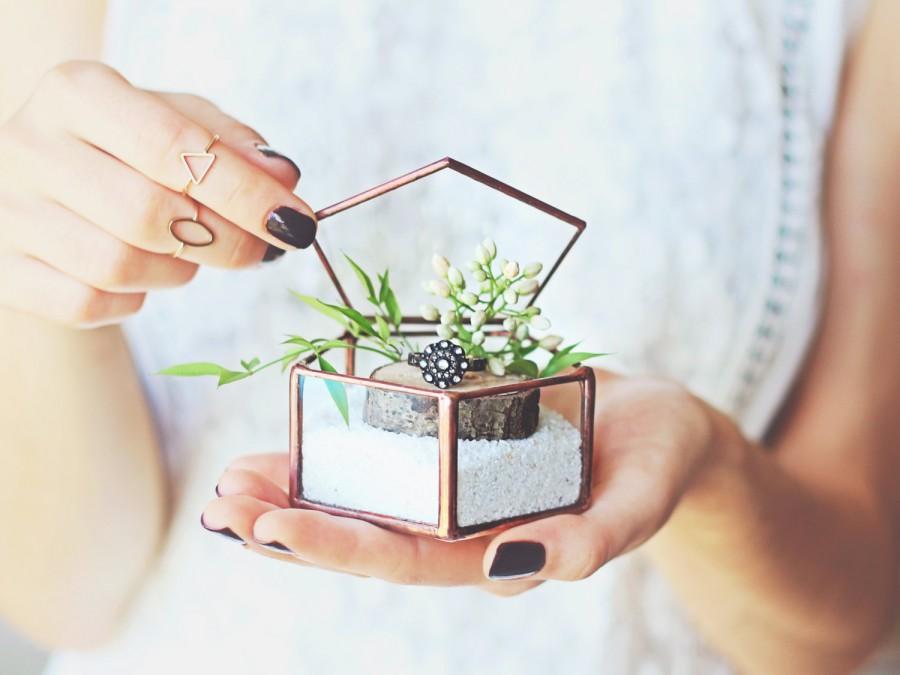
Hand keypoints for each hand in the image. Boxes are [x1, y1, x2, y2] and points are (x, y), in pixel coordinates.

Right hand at [0, 60, 314, 327]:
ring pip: (120, 265)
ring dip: (179, 270)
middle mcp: (33, 145)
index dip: (246, 194)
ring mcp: (11, 211)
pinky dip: (133, 300)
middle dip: (226, 242)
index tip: (298, 223)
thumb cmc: (124, 154)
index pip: (174, 148)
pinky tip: (142, 275)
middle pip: (149, 214)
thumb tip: (282, 177)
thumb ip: (231, 144)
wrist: (46, 194)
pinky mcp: (6, 270)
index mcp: (80, 93)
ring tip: (190, 251)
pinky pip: (90, 303)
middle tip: (261, 249)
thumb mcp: (178, 124)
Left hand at [202, 370, 726, 594]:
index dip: (336, 546)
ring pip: (364, 488)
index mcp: (495, 549)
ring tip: (236, 475)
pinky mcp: (452, 431)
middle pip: (364, 530)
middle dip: (291, 521)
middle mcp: (461, 519)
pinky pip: (389, 436)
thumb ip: (587, 544)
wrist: (656, 423)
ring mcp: (452, 475)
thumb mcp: (636, 506)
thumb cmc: (655, 466)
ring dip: (298, 482)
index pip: (402, 560)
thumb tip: (511, 569)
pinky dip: (341, 431)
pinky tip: (297, 423)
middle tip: (225, 502)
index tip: (274, 526)